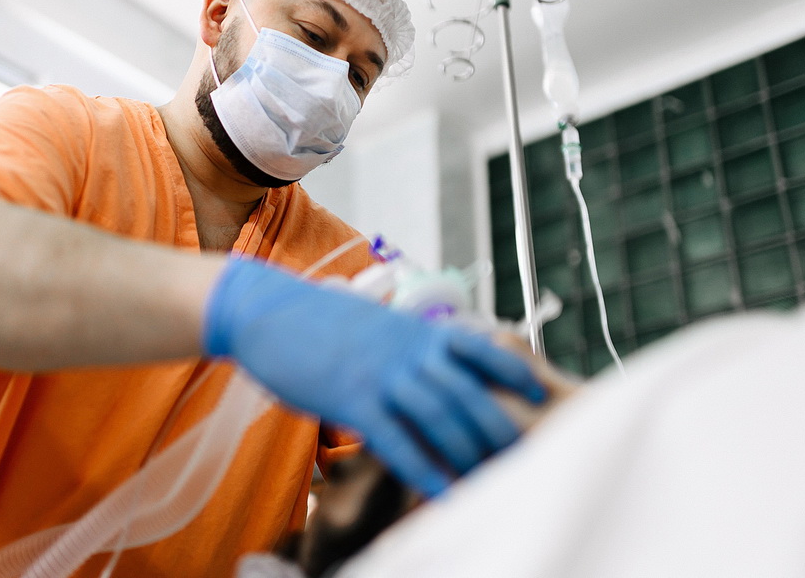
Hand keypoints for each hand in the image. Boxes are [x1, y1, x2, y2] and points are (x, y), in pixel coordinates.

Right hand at [203, 258, 545, 496]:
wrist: (267, 311)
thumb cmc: (318, 321)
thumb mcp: (372, 323)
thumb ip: (404, 342)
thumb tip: (425, 359)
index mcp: (415, 330)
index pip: (479, 346)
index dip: (512, 370)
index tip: (537, 392)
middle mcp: (407, 350)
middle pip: (468, 390)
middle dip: (500, 425)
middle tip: (525, 454)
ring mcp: (381, 375)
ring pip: (440, 416)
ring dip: (468, 451)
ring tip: (490, 480)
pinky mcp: (352, 400)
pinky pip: (397, 442)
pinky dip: (425, 471)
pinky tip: (442, 492)